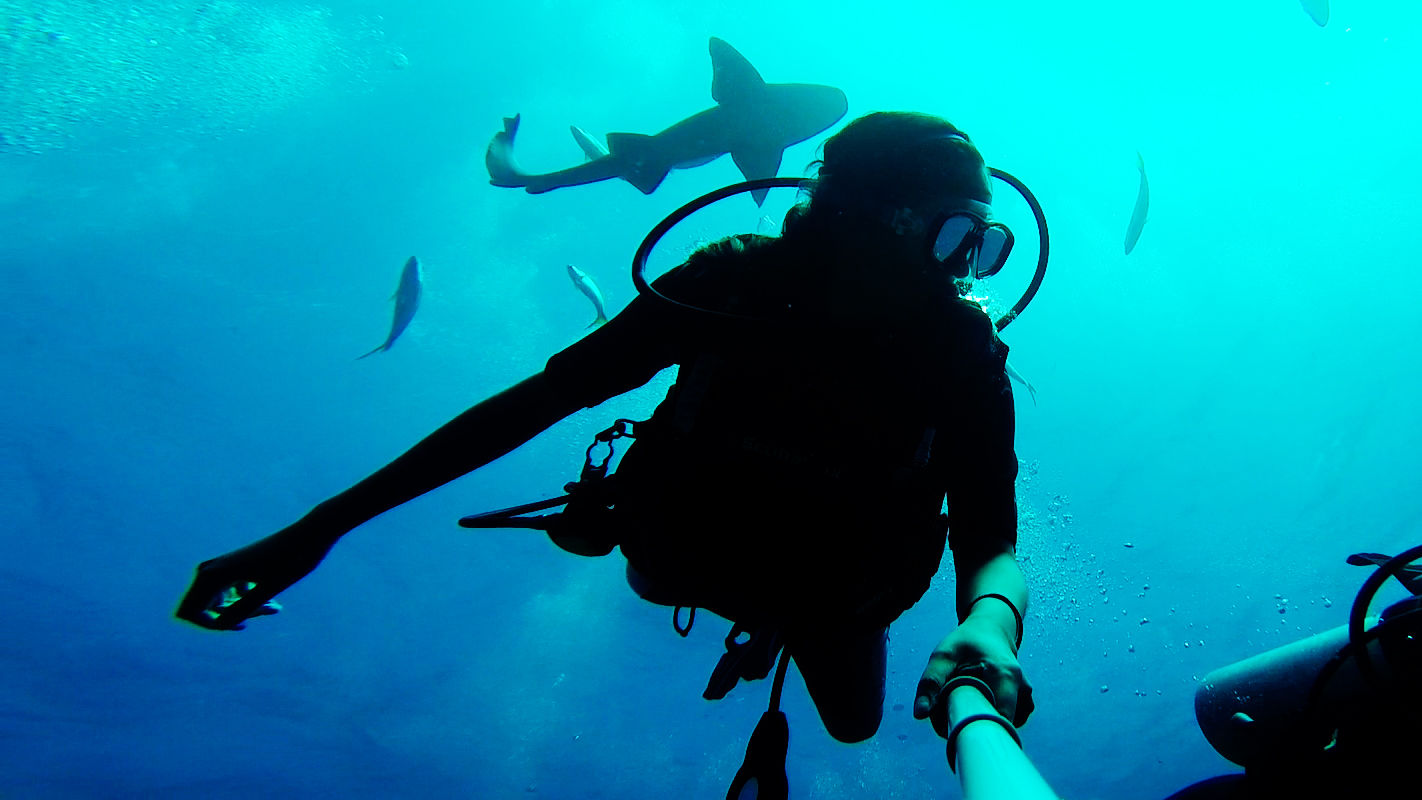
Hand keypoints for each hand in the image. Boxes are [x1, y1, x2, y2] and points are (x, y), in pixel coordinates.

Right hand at [175, 519, 337, 629]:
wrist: (309, 533)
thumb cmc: (291, 561)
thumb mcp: (268, 589)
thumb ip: (242, 609)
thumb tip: (217, 623)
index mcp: (213, 573)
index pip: (190, 612)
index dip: (212, 625)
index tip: (242, 624)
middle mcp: (211, 568)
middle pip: (205, 608)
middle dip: (231, 617)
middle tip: (266, 609)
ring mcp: (222, 566)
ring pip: (220, 601)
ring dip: (244, 609)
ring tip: (273, 607)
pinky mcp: (235, 566)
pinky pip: (231, 592)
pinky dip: (248, 600)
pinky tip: (273, 603)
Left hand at [913, 616, 1033, 734]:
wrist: (991, 631)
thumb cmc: (965, 643)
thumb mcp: (944, 655)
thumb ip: (931, 682)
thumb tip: (920, 714)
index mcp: (1006, 676)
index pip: (999, 719)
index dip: (976, 730)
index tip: (955, 730)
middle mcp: (1022, 689)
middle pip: (1000, 726)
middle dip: (975, 727)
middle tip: (954, 717)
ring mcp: (1026, 698)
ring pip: (1003, 725)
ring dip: (982, 723)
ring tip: (965, 703)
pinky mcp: (1024, 704)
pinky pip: (1006, 721)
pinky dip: (990, 719)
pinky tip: (978, 704)